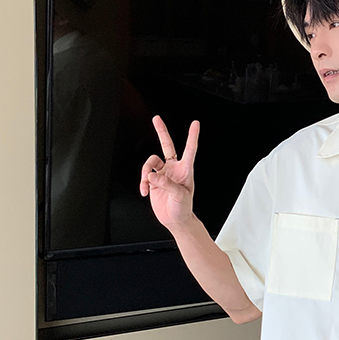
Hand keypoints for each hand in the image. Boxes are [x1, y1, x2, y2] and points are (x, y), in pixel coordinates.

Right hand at [140, 116, 199, 231]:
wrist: (175, 220)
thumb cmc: (184, 209)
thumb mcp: (180, 196)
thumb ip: (167, 184)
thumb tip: (153, 176)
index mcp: (185, 170)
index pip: (190, 149)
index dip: (192, 136)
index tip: (195, 124)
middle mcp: (174, 169)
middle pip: (167, 145)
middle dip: (161, 131)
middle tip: (156, 119)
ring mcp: (163, 174)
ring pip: (150, 162)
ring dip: (146, 172)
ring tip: (147, 184)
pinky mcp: (154, 181)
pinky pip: (145, 176)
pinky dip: (142, 183)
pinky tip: (145, 191)